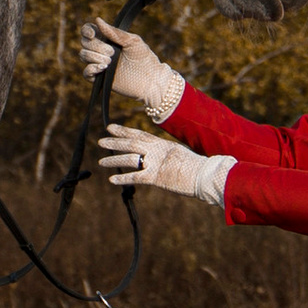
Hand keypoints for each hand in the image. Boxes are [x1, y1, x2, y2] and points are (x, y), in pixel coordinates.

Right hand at [81, 22, 184, 119]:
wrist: (150, 80)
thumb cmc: (144, 58)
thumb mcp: (132, 41)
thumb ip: (115, 32)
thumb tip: (97, 20)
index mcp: (108, 38)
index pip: (89, 30)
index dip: (87, 30)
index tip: (93, 34)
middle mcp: (101, 50)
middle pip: (85, 42)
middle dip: (96, 46)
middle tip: (112, 52)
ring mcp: (99, 64)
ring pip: (83, 55)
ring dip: (95, 57)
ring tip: (110, 62)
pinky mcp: (99, 78)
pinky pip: (86, 72)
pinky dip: (91, 69)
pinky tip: (102, 68)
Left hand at [98, 129, 218, 203]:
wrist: (206, 175)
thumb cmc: (197, 167)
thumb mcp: (179, 154)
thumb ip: (166, 154)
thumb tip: (158, 156)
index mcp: (162, 144)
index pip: (139, 135)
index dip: (124, 131)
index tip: (110, 127)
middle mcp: (157, 150)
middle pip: (132, 143)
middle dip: (115, 142)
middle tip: (101, 141)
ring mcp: (156, 163)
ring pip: (130, 159)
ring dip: (114, 160)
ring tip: (101, 162)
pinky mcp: (157, 177)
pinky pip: (136, 177)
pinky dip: (123, 178)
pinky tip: (112, 180)